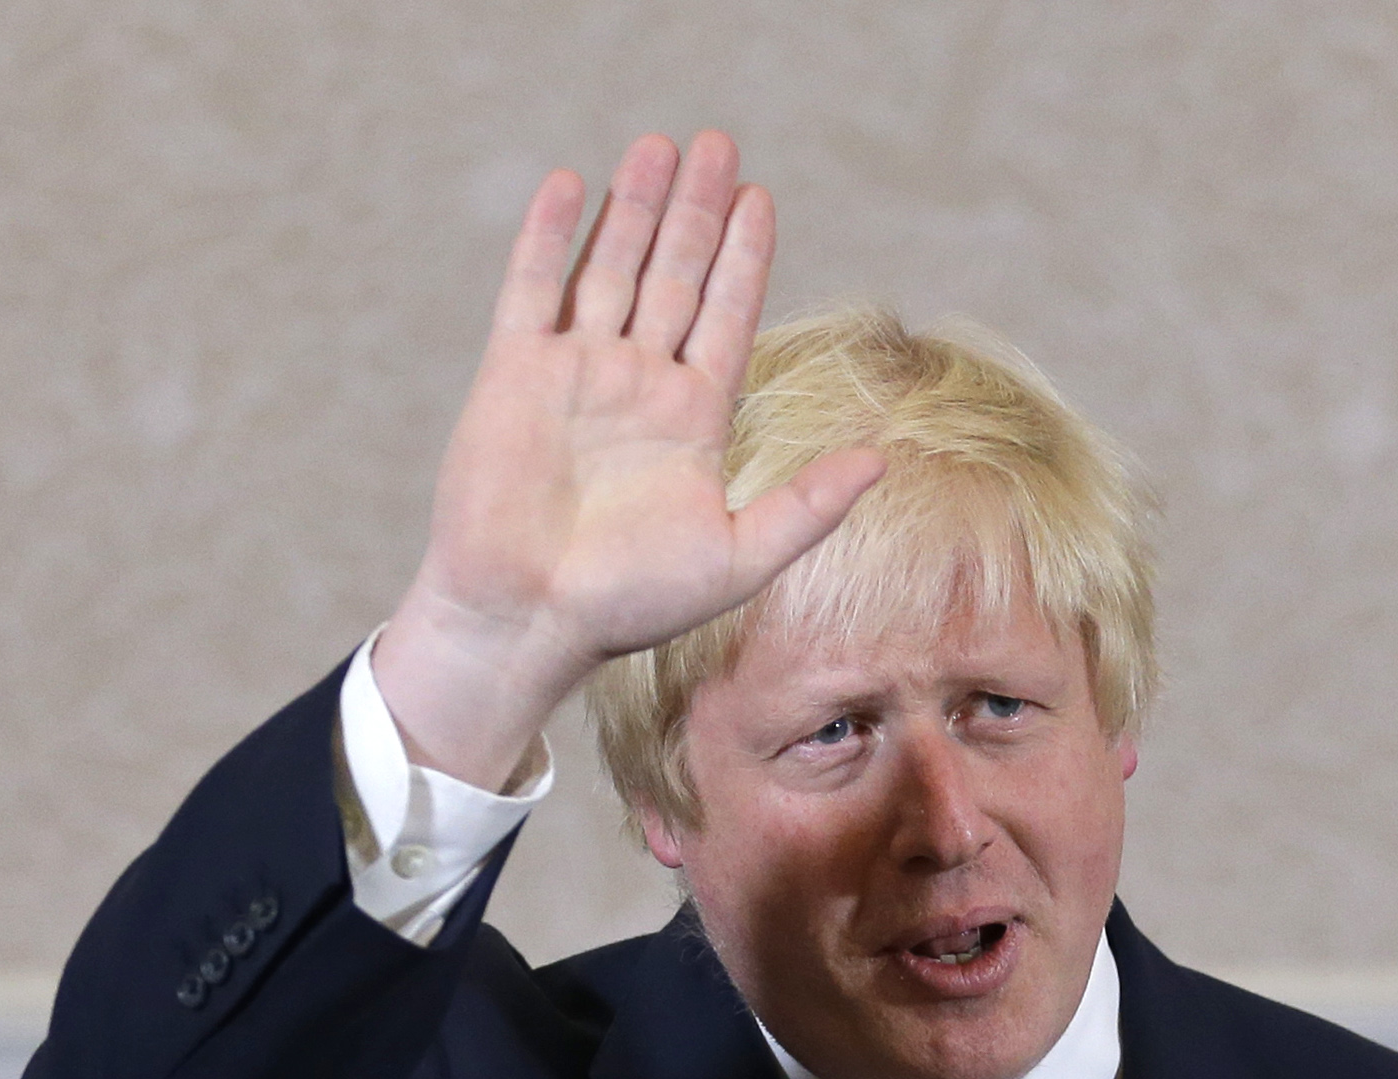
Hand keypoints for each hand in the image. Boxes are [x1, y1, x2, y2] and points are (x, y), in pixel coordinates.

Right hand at [372, 131, 885, 788]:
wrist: (530, 618)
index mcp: (693, 419)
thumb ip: (809, 506)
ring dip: (635, 207)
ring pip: (612, 269)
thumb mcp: (740, 556)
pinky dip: (549, 238)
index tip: (760, 196)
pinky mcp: (514, 374)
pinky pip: (533, 290)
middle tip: (717, 142)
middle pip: (674, 275)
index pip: (726, 316)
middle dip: (696, 210)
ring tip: (659, 145)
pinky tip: (571, 185)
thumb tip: (883, 462)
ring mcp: (575, 373)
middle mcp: (638, 384)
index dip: (743, 256)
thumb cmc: (631, 604)